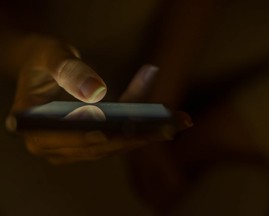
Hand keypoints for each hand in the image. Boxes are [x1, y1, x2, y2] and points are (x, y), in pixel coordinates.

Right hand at [7, 36, 191, 164]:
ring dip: (145, 133)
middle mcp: (52, 146)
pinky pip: (116, 137)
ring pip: (112, 144)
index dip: (93, 137)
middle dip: (134, 135)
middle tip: (168, 125)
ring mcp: (72, 147)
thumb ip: (69, 71)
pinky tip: (166, 118)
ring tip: (176, 121)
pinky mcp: (90, 142)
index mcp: (33, 128)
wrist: (43, 68)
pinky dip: (140, 127)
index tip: (121, 131)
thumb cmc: (43, 60)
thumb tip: (95, 93)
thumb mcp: (50, 56)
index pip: (65, 138)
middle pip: (97, 145)